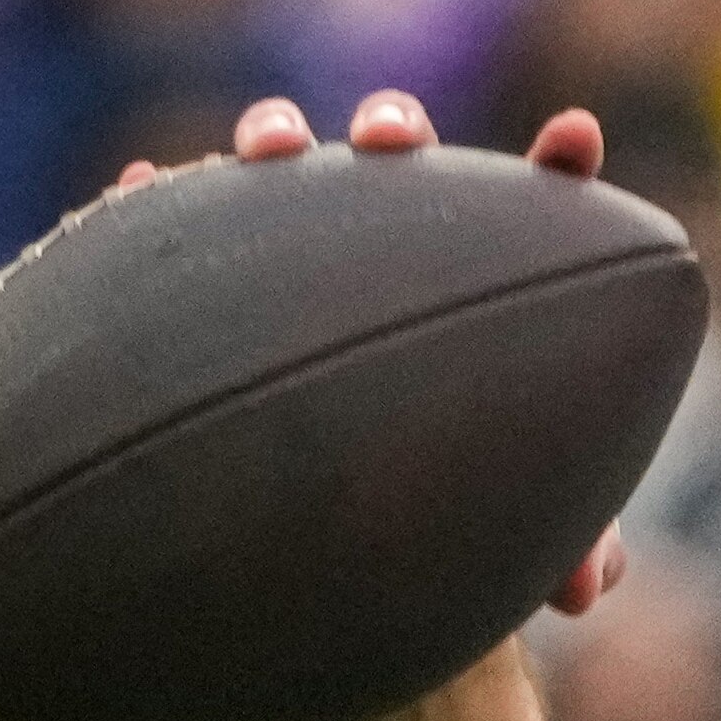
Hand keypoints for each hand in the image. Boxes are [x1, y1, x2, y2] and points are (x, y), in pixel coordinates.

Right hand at [127, 90, 627, 616]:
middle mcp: (390, 250)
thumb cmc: (442, 519)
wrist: (323, 537)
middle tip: (388, 146)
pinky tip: (135, 186)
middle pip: (399, 160)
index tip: (574, 137)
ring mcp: (296, 253)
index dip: (557, 169)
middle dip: (392, 131)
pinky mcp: (211, 285)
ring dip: (277, 138)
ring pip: (286, 168)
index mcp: (483, 285)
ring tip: (269, 150)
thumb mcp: (506, 529)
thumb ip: (562, 545)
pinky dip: (156, 198)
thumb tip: (585, 588)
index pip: (533, 209)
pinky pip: (177, 224)